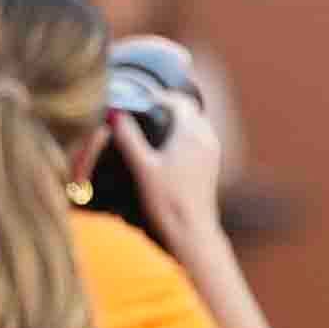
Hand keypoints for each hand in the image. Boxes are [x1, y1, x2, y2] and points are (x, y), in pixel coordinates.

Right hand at [110, 95, 226, 253]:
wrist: (191, 231)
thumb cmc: (167, 201)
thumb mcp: (141, 166)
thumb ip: (128, 137)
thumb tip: (116, 114)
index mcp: (191, 132)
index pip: (178, 100)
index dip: (159, 96)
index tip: (142, 98)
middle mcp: (206, 138)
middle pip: (190, 109)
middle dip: (170, 105)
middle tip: (147, 108)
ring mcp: (212, 152)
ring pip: (197, 124)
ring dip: (179, 120)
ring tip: (156, 125)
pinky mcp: (212, 166)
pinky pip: (201, 139)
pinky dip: (186, 135)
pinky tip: (169, 148)